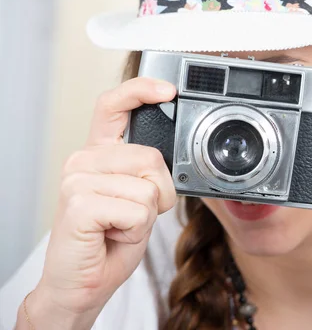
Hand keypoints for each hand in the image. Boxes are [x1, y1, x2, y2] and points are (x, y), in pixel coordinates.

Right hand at [22, 77, 177, 328]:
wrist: (83, 282)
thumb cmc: (110, 240)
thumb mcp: (138, 197)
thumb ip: (148, 171)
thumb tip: (173, 156)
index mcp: (99, 153)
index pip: (114, 106)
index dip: (141, 90)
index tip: (170, 91)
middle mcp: (84, 159)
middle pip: (151, 156)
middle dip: (160, 191)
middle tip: (136, 214)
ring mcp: (77, 178)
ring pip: (149, 186)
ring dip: (148, 214)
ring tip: (121, 226)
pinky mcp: (78, 202)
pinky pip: (138, 209)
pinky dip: (136, 229)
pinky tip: (112, 235)